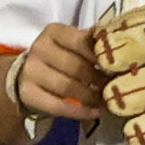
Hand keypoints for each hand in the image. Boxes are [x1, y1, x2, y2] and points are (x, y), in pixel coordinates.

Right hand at [14, 20, 110, 136]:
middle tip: (114, 88)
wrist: (27, 75)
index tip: (115, 65)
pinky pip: (58, 106)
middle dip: (98, 79)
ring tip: (105, 101)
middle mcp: (40, 48)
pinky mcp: (27, 93)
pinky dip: (79, 111)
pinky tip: (93, 112)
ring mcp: (31, 71)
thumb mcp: (70, 45)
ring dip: (91, 96)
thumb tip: (117, 46)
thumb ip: (89, 44)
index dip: (99, 55)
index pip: (80, 41)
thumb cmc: (58, 58)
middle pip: (76, 66)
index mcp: (53, 32)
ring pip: (68, 87)